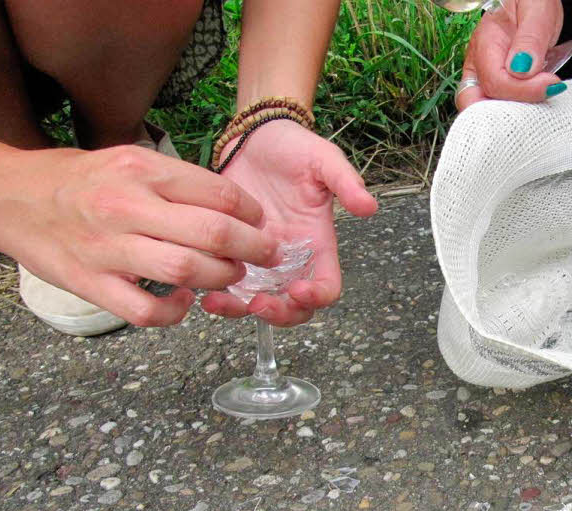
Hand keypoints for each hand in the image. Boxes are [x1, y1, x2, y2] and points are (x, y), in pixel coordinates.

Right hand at [0, 145, 276, 325]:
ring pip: (186, 271)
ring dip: (221, 278)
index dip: (252, 213)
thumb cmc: (82, 181)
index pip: (219, 193)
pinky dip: (173, 313)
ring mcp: (107, 248)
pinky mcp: (91, 283)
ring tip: (230, 276)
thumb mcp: (129, 162)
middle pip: (214, 234)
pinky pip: (145, 311)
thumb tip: (235, 206)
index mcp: (141, 170)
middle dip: (254, 249)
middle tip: (265, 255)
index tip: (261, 223)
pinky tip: (183, 303)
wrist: (11, 197)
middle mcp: (126, 207)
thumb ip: (177, 183)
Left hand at [201, 120, 377, 325]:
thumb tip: (369, 207)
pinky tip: (202, 290)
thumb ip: (346, 181)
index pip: (327, 286)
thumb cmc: (292, 148)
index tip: (298, 289)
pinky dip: (217, 295)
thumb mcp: (323, 158)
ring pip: (257, 304)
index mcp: (318, 245)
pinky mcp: (231, 254)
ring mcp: (260, 261)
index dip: (317, 297)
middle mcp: (291, 261)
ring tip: (218, 302)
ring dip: (241, 311)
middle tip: (258, 303)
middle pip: (295, 308)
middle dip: (278, 314)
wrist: (253, 136)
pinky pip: (227, 287)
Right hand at [456, 0, 563, 110]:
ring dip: (512, 115)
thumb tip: (522, 70)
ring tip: (541, 99)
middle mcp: (477, 64)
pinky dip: (516, 110)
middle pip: (476, 106)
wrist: (530, 2)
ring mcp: (483, 76)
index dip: (523, 91)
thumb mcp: (536, 10)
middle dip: (507, 114)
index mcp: (485, 44)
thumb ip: (529, 39)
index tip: (552, 84)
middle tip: (541, 97)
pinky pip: (497, 106)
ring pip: (484, 110)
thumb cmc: (532, 1)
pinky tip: (536, 101)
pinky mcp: (495, 84)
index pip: (495, 83)